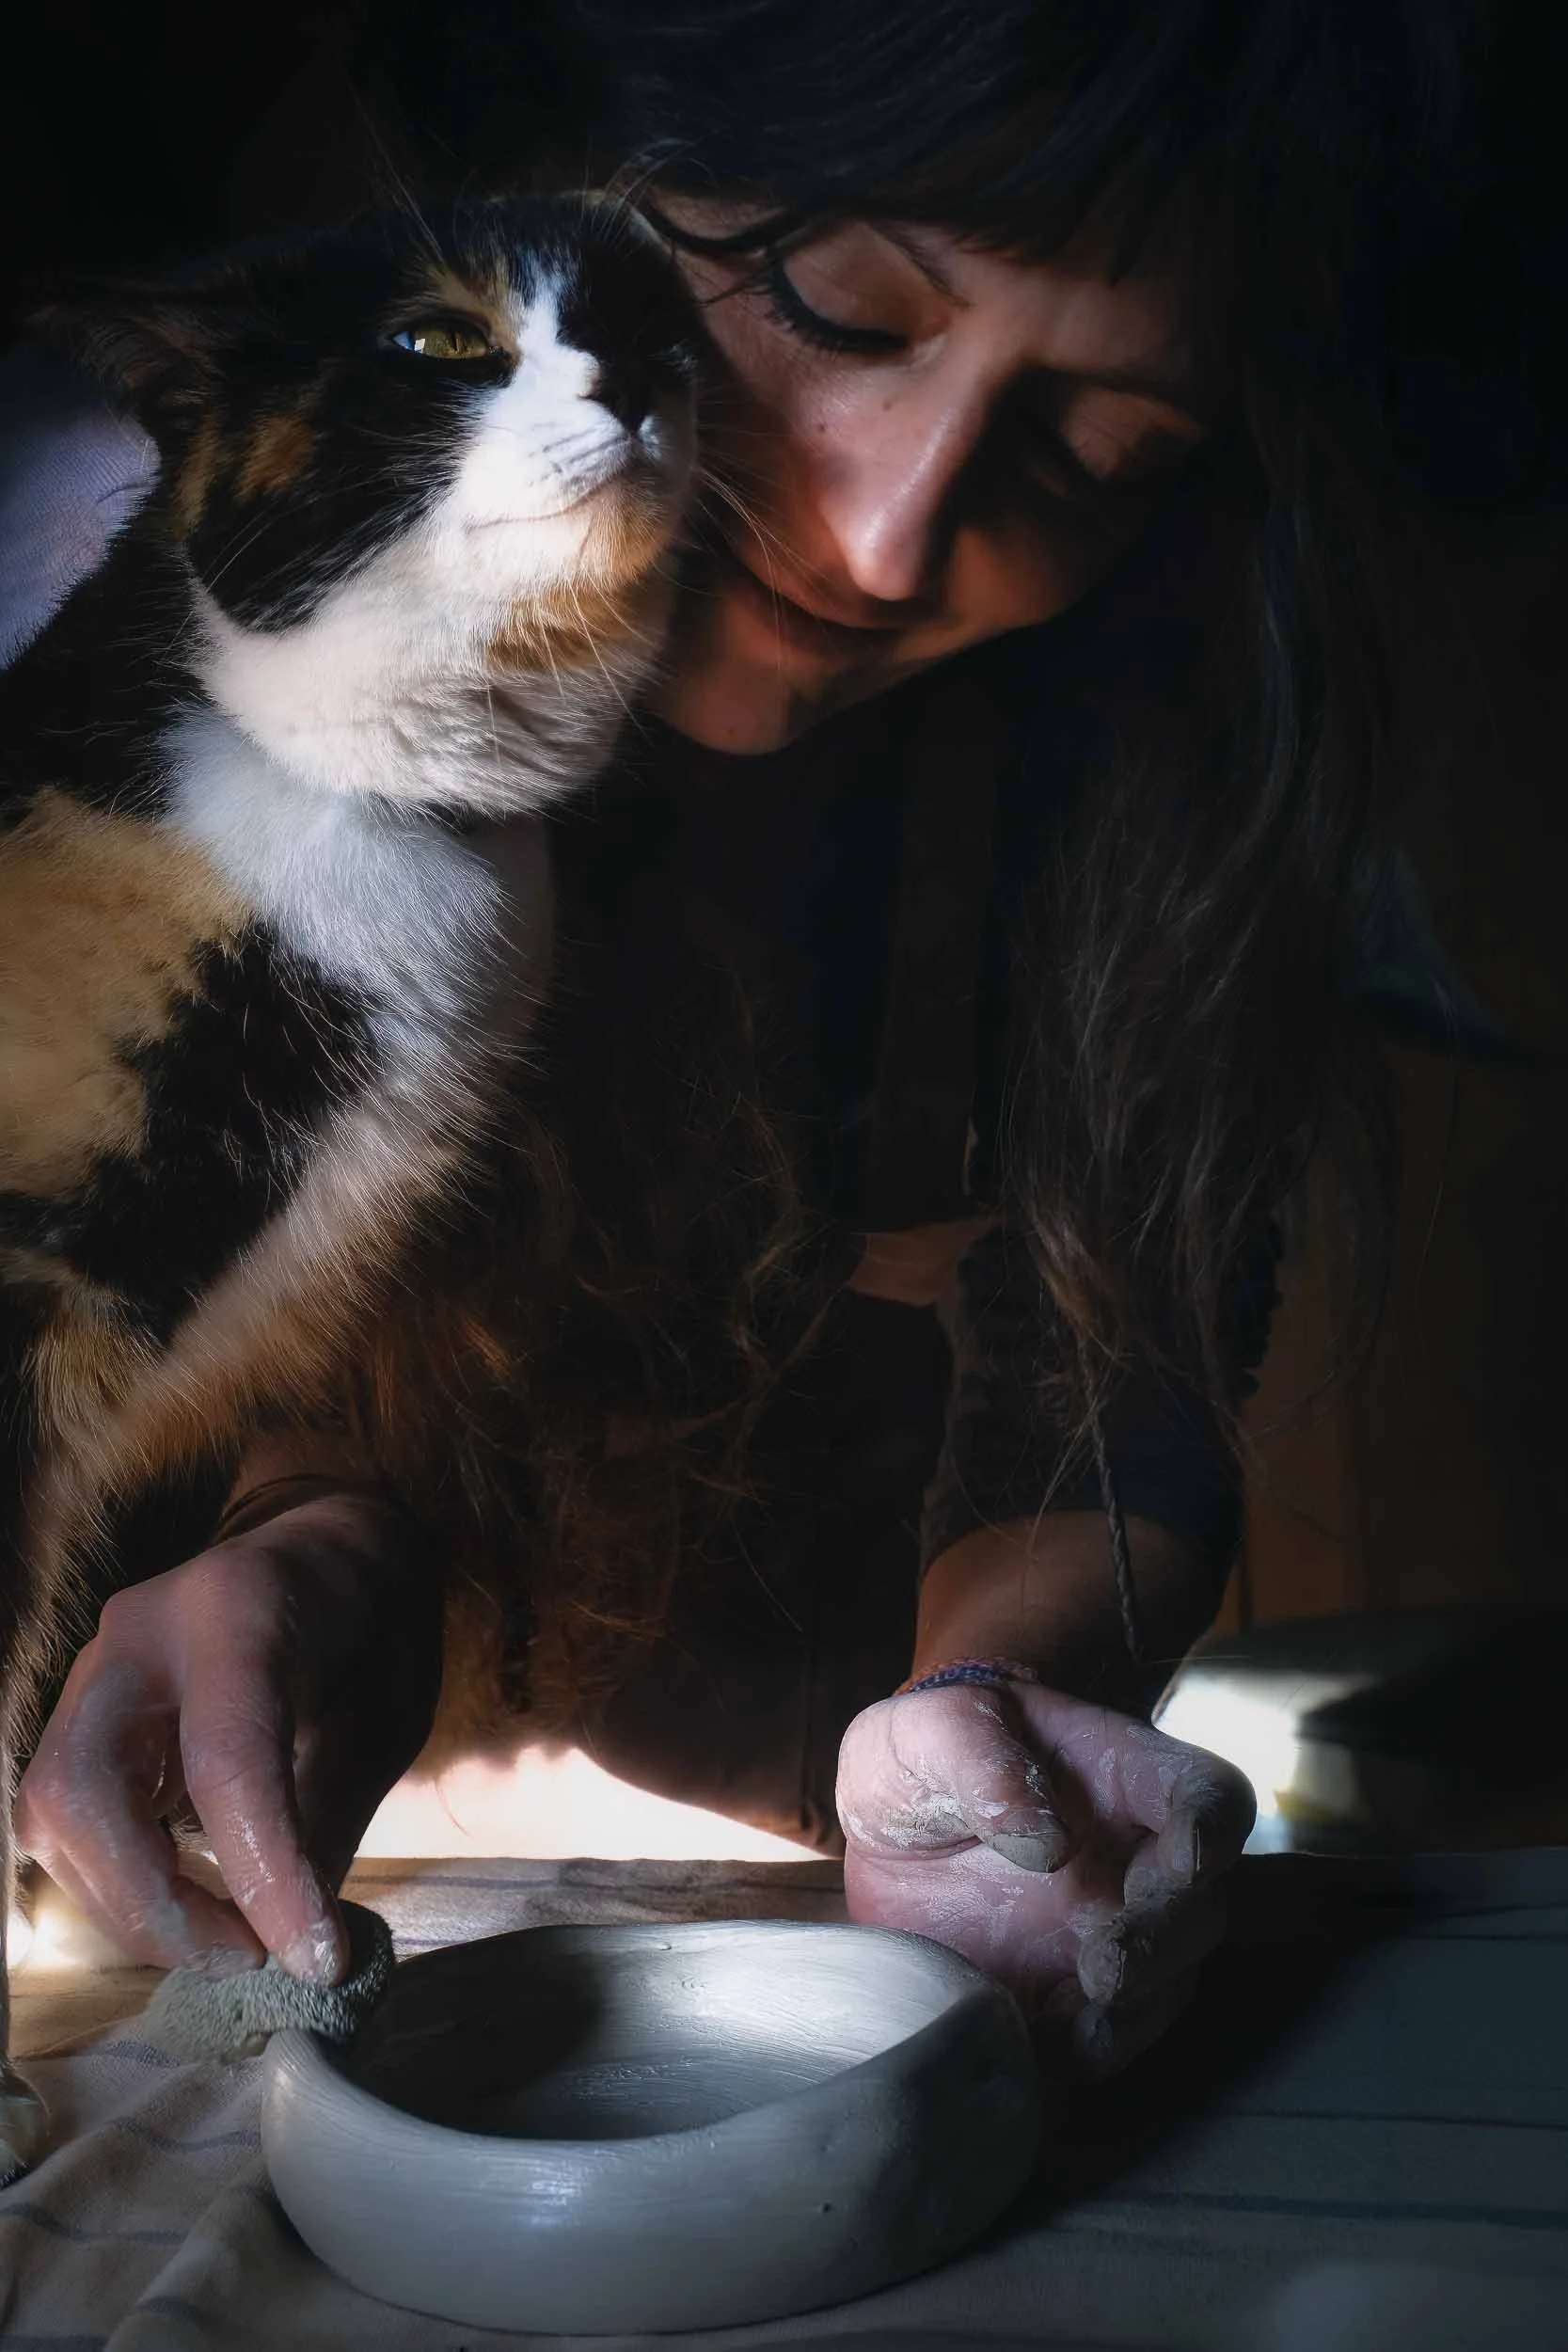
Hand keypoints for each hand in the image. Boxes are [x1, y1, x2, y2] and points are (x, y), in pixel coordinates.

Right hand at [14, 1488, 440, 1981]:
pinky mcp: (80, 1711)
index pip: (227, 1758)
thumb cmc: (367, 1629)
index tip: (312, 1957)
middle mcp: (142, 1631)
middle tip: (251, 1954)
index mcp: (238, 1608)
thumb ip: (330, 1822)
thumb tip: (298, 1951)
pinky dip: (118, 1877)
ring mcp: (95, 1668)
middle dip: (153, 1904)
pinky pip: (63, 1814)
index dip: (262, 1871)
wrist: (324, 1551)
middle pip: (85, 1790)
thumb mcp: (383, 1716)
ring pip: (55, 1813)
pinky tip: (189, 1902)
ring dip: (132, 1905)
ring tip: (230, 1939)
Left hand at [837, 1677, 1253, 2075]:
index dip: (1211, 1832)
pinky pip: (1100, 2037)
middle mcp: (1136, 1861)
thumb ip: (986, 1765)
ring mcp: (1108, 1933)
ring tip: (1078, 2032)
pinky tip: (1042, 2061)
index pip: (1207, 1797)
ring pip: (1166, 1983)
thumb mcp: (936, 1728)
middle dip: (1164, 1943)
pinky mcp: (1065, 1996)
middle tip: (1106, 1967)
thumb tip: (1046, 1841)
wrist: (878, 1829)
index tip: (1180, 1864)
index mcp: (1123, 1774)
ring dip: (1133, 2012)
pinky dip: (1081, 2056)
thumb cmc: (922, 1752)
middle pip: (1200, 1906)